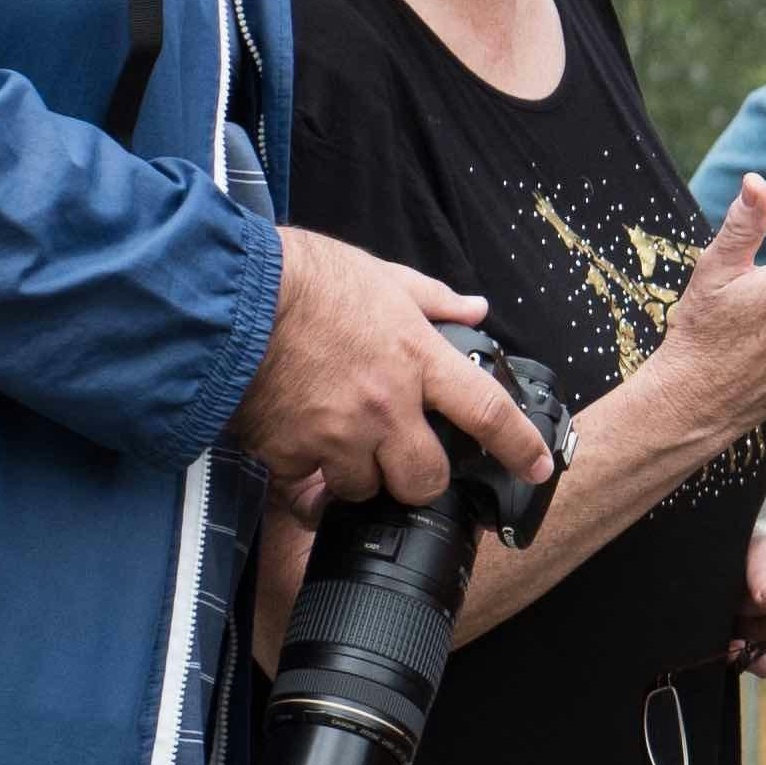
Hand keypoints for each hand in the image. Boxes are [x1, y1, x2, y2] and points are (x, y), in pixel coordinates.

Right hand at [241, 225, 543, 507]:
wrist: (229, 295)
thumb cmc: (302, 278)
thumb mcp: (380, 276)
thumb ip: (431, 300)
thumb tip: (474, 308)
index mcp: (415, 358)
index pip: (486, 412)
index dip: (518, 447)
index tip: (536, 468)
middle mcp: (385, 405)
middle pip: (424, 478)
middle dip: (419, 481)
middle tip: (405, 465)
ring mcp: (338, 435)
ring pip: (363, 489)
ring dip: (355, 476)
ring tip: (337, 445)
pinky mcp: (290, 453)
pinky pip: (305, 485)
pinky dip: (303, 474)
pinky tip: (293, 444)